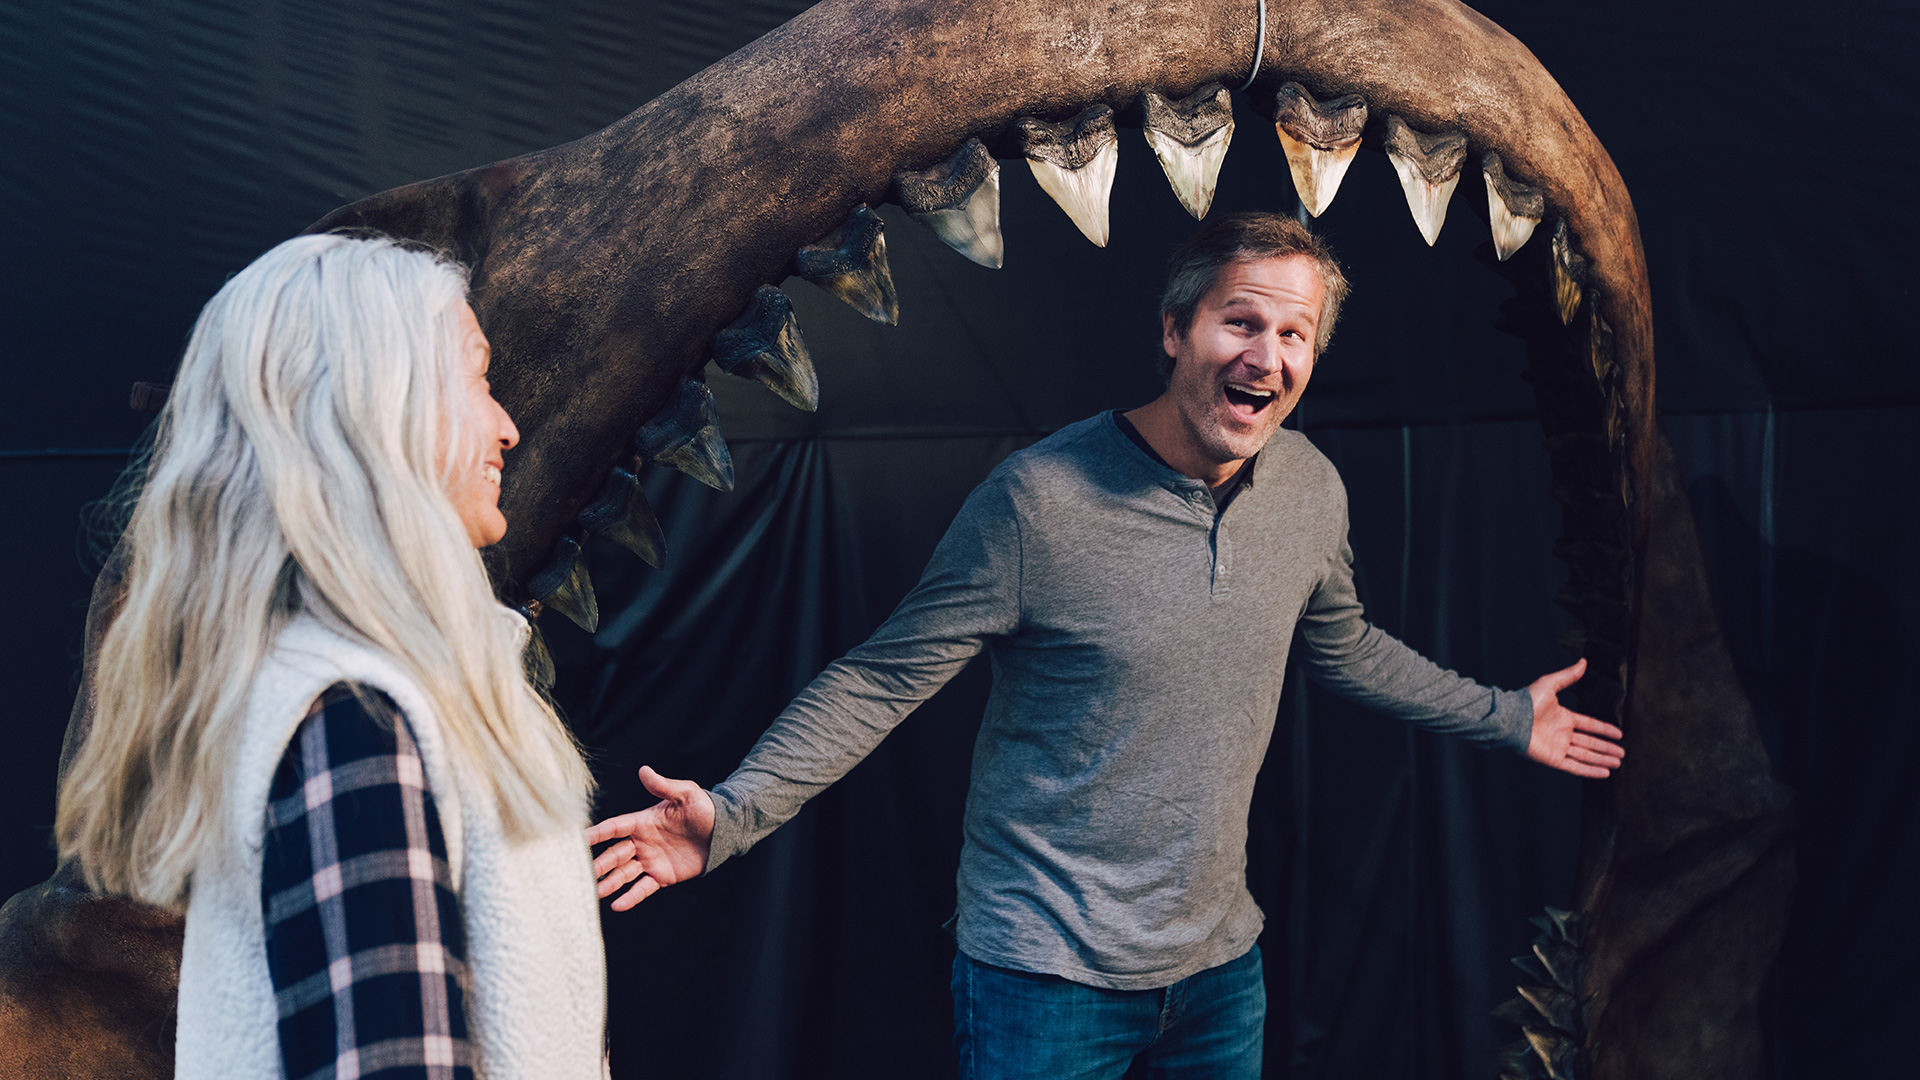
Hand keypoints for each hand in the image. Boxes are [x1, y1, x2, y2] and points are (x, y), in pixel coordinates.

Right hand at [585, 766, 715, 910]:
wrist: (722, 831)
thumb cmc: (704, 809)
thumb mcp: (685, 794)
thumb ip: (663, 786)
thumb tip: (644, 770)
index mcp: (642, 822)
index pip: (614, 827)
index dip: (596, 833)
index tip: (577, 839)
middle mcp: (642, 842)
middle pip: (614, 854)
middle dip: (599, 864)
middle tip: (582, 873)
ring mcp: (650, 860)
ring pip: (624, 873)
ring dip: (609, 882)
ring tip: (595, 892)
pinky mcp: (662, 876)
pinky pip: (643, 888)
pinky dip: (631, 897)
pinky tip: (618, 905)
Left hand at [1525, 658, 1624, 778]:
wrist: (1512, 718)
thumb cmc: (1527, 701)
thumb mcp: (1550, 684)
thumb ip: (1568, 676)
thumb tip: (1583, 661)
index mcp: (1564, 718)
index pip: (1590, 725)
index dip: (1605, 730)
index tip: (1619, 734)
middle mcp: (1562, 734)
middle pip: (1590, 743)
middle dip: (1607, 748)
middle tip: (1622, 754)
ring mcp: (1558, 747)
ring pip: (1586, 755)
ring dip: (1602, 759)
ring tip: (1618, 763)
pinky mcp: (1553, 759)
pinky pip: (1575, 767)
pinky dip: (1590, 770)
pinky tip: (1604, 773)